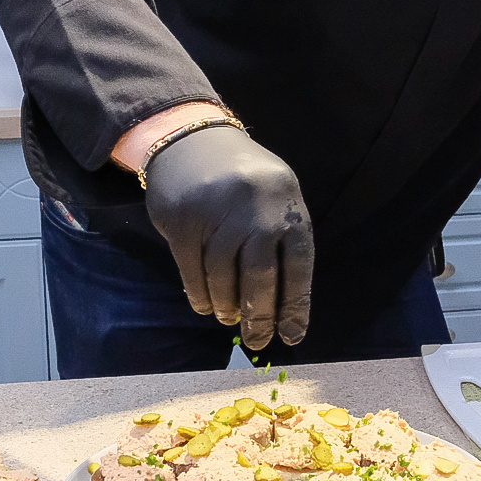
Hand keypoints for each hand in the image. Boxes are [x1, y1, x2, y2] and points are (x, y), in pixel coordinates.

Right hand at [142, 126, 312, 351]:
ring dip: (227, 306)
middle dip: (260, 316)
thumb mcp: (274, 198)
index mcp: (286, 205)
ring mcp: (217, 213)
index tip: (291, 335)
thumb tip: (282, 307)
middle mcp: (255, 209)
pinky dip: (199, 294)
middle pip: (260, 277)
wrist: (192, 139)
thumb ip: (281, 241)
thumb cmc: (243, 179)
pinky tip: (205, 305)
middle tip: (257, 340)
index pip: (297, 265)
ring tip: (229, 319)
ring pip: (222, 277)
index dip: (295, 305)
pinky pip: (192, 270)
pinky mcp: (183, 220)